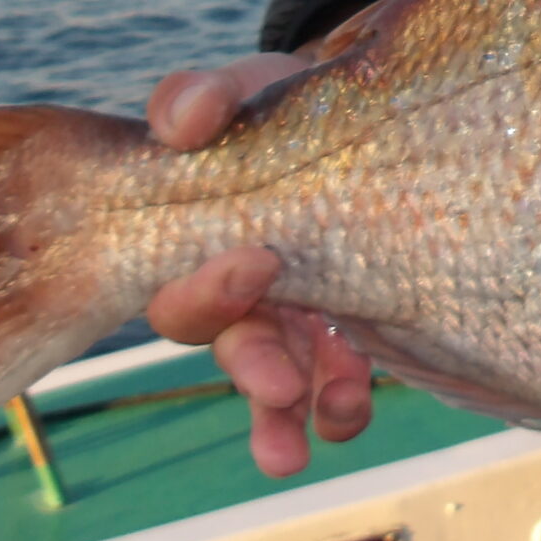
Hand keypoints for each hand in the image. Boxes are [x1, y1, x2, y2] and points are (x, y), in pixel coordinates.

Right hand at [143, 51, 374, 476]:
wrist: (361, 121)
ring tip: (300, 448)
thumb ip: (201, 97)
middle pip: (230, 343)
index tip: (257, 264)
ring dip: (284, 415)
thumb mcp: (243, 91)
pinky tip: (349, 409)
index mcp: (204, 243)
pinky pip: (333, 388)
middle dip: (253, 367)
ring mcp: (294, 318)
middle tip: (279, 384)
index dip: (207, 292)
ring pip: (275, 383)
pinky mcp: (346, 334)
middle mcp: (243, 293)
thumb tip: (183, 120)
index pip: (179, 287)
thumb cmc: (280, 111)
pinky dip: (338, 405)